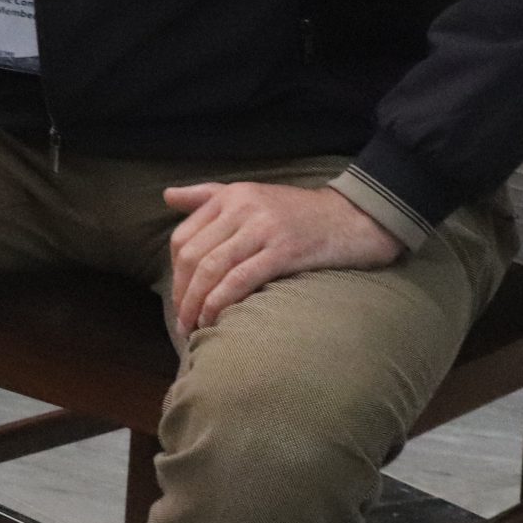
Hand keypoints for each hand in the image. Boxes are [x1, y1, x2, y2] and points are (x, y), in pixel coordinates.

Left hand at [164, 181, 402, 334]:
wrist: (355, 217)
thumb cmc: (299, 212)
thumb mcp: (250, 195)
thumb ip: (207, 195)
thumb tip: (167, 195)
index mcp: (229, 196)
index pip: (183, 237)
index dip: (175, 273)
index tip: (178, 299)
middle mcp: (241, 208)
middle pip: (193, 255)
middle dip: (182, 293)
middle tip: (181, 321)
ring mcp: (263, 228)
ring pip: (212, 268)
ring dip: (196, 303)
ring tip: (193, 328)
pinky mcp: (285, 250)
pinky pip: (241, 278)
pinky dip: (221, 302)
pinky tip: (216, 320)